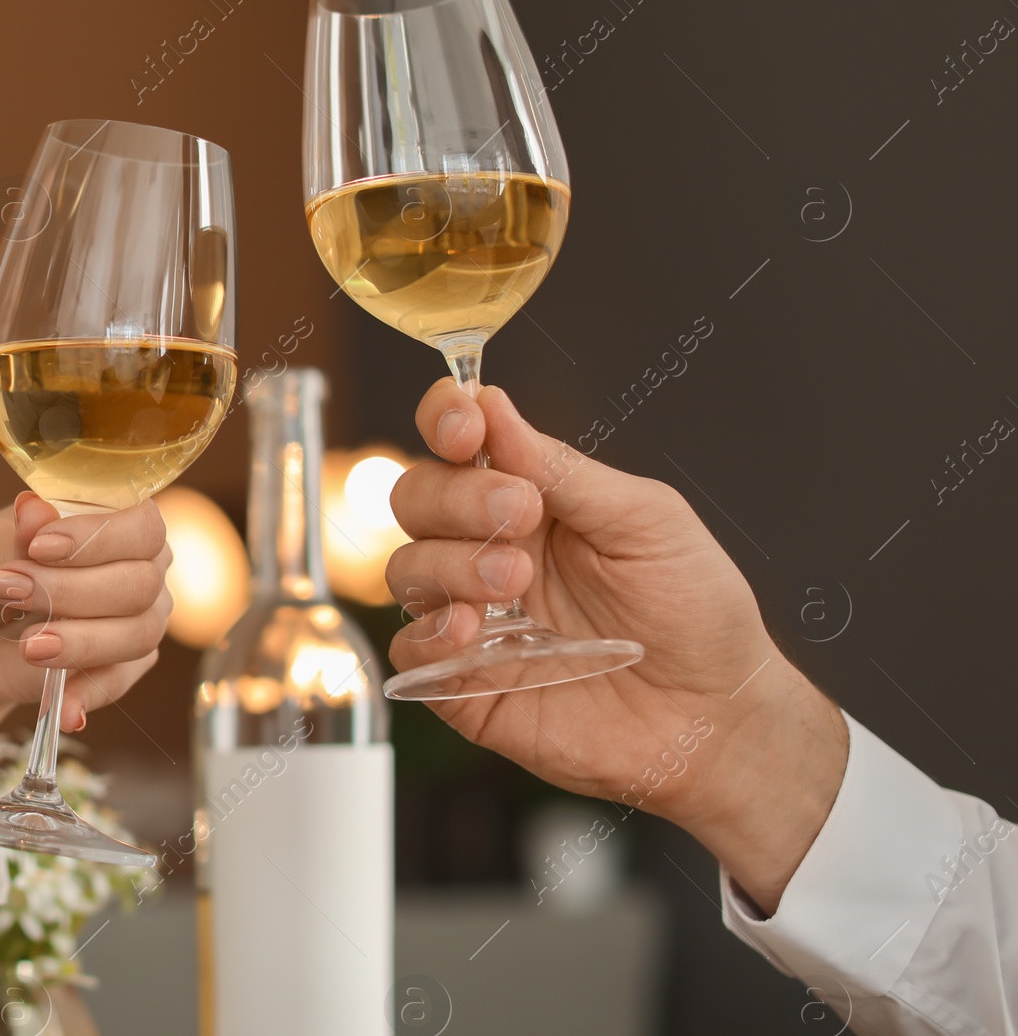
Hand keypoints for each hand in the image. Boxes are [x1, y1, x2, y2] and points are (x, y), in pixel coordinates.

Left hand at [0, 492, 170, 811]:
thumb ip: (13, 533)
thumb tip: (36, 510)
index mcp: (111, 519)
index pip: (140, 524)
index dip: (99, 538)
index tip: (41, 548)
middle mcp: (136, 565)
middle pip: (141, 582)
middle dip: (72, 591)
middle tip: (11, 593)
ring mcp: (135, 617)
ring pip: (139, 633)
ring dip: (81, 642)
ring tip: (27, 646)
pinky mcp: (120, 666)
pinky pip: (120, 680)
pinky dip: (88, 692)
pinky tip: (61, 706)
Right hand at [386, 381, 847, 912]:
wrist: (716, 717)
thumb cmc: (696, 611)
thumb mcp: (645, 519)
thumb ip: (562, 469)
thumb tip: (492, 404)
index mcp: (529, 496)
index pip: (457, 440)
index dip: (444, 419)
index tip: (464, 426)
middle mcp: (489, 548)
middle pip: (417, 497)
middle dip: (458, 497)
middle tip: (520, 513)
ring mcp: (473, 615)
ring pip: (407, 567)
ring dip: (451, 563)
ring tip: (515, 581)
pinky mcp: (464, 682)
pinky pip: (409, 649)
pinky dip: (426, 632)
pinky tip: (468, 629)